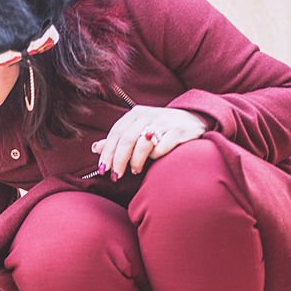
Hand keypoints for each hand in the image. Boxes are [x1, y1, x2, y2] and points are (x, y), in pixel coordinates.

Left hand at [91, 107, 207, 180]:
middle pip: (127, 139)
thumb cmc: (161, 128)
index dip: (108, 152)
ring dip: (136, 161)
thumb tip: (95, 148)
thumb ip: (118, 139)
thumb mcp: (138, 129)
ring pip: (143, 144)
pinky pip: (162, 148)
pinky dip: (155, 157)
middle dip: (119, 160)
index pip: (116, 133)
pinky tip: (155, 160)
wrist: (195, 119)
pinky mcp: (179, 131)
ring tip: (135, 170)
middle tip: (116, 176)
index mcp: (136, 113)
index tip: (102, 169)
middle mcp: (149, 115)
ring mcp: (165, 122)